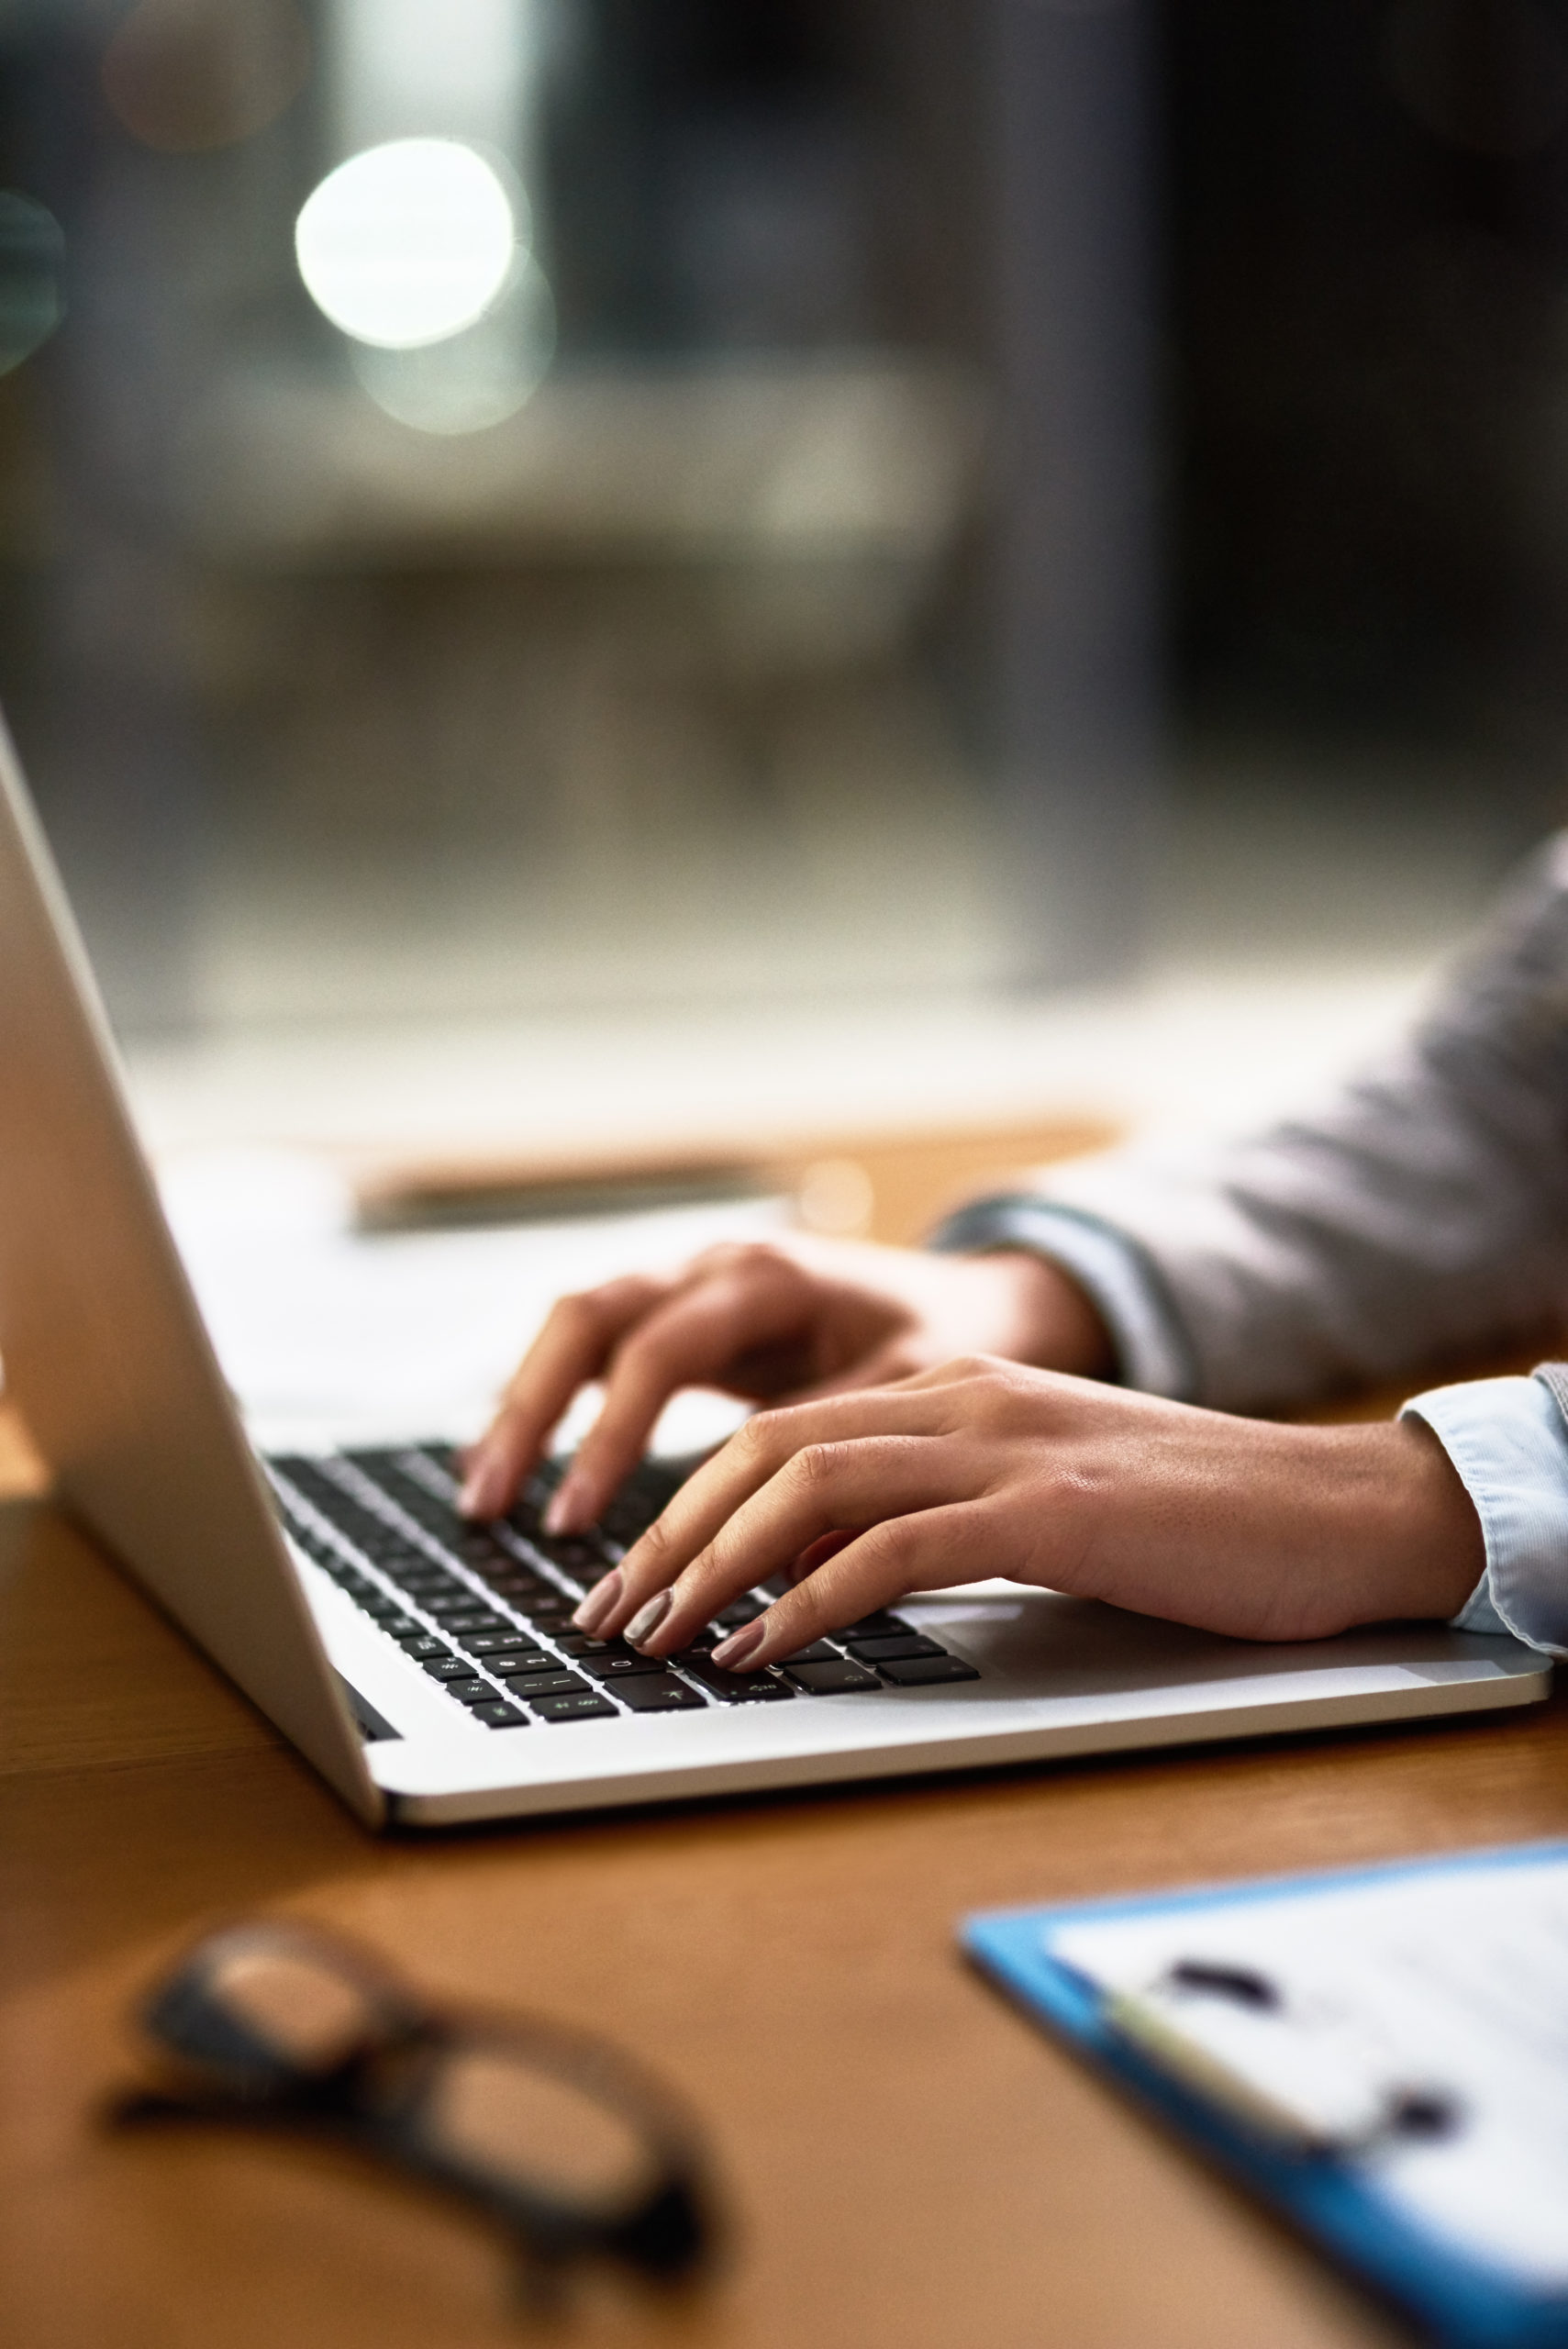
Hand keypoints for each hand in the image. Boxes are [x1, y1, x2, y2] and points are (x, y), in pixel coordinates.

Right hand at [459, 1236, 1112, 1526]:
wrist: (976, 1296)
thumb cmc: (948, 1339)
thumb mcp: (910, 1387)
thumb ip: (836, 1446)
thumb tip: (775, 1542)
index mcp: (769, 1278)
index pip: (658, 1347)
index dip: (611, 1435)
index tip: (578, 1518)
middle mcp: (716, 1269)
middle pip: (588, 1316)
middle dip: (532, 1410)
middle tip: (493, 1505)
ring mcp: (695, 1286)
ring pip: (579, 1326)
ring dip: (527, 1405)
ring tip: (484, 1496)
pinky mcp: (689, 1321)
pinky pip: (599, 1348)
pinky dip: (555, 1403)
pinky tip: (518, 1469)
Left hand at [567, 1357, 1484, 1665]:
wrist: (1338, 1511)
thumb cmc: (1193, 1524)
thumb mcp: (1039, 1501)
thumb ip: (932, 1517)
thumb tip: (812, 1581)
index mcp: (955, 1389)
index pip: (779, 1432)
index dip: (685, 1505)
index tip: (628, 1582)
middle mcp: (965, 1400)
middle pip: (767, 1450)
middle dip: (667, 1536)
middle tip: (606, 1620)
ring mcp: (1007, 1448)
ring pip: (809, 1486)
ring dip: (712, 1566)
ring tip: (657, 1641)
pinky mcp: (1052, 1513)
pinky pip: (894, 1550)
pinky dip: (809, 1599)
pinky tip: (762, 1648)